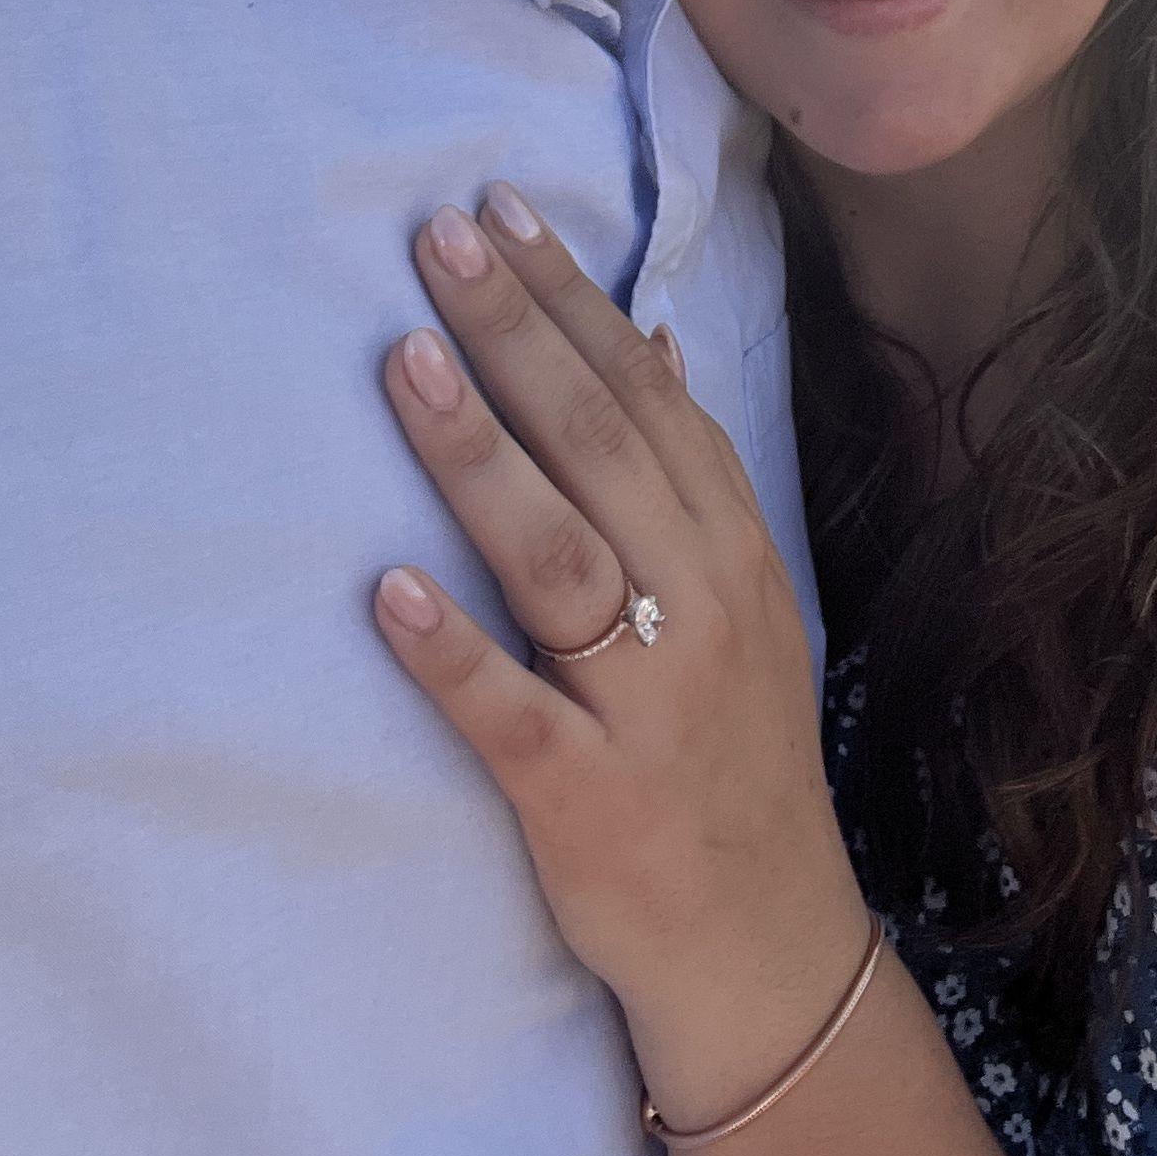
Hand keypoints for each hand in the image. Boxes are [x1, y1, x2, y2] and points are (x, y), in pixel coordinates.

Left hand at [370, 183, 876, 1123]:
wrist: (768, 945)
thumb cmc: (730, 750)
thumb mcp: (743, 595)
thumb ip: (693, 472)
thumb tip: (653, 338)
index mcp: (730, 547)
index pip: (644, 394)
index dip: (570, 299)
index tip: (500, 210)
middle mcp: (700, 606)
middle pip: (599, 447)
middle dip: (515, 334)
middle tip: (438, 239)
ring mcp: (647, 703)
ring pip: (560, 558)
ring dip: (478, 456)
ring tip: (404, 361)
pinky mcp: (587, 798)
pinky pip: (516, 716)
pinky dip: (454, 656)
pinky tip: (388, 596)